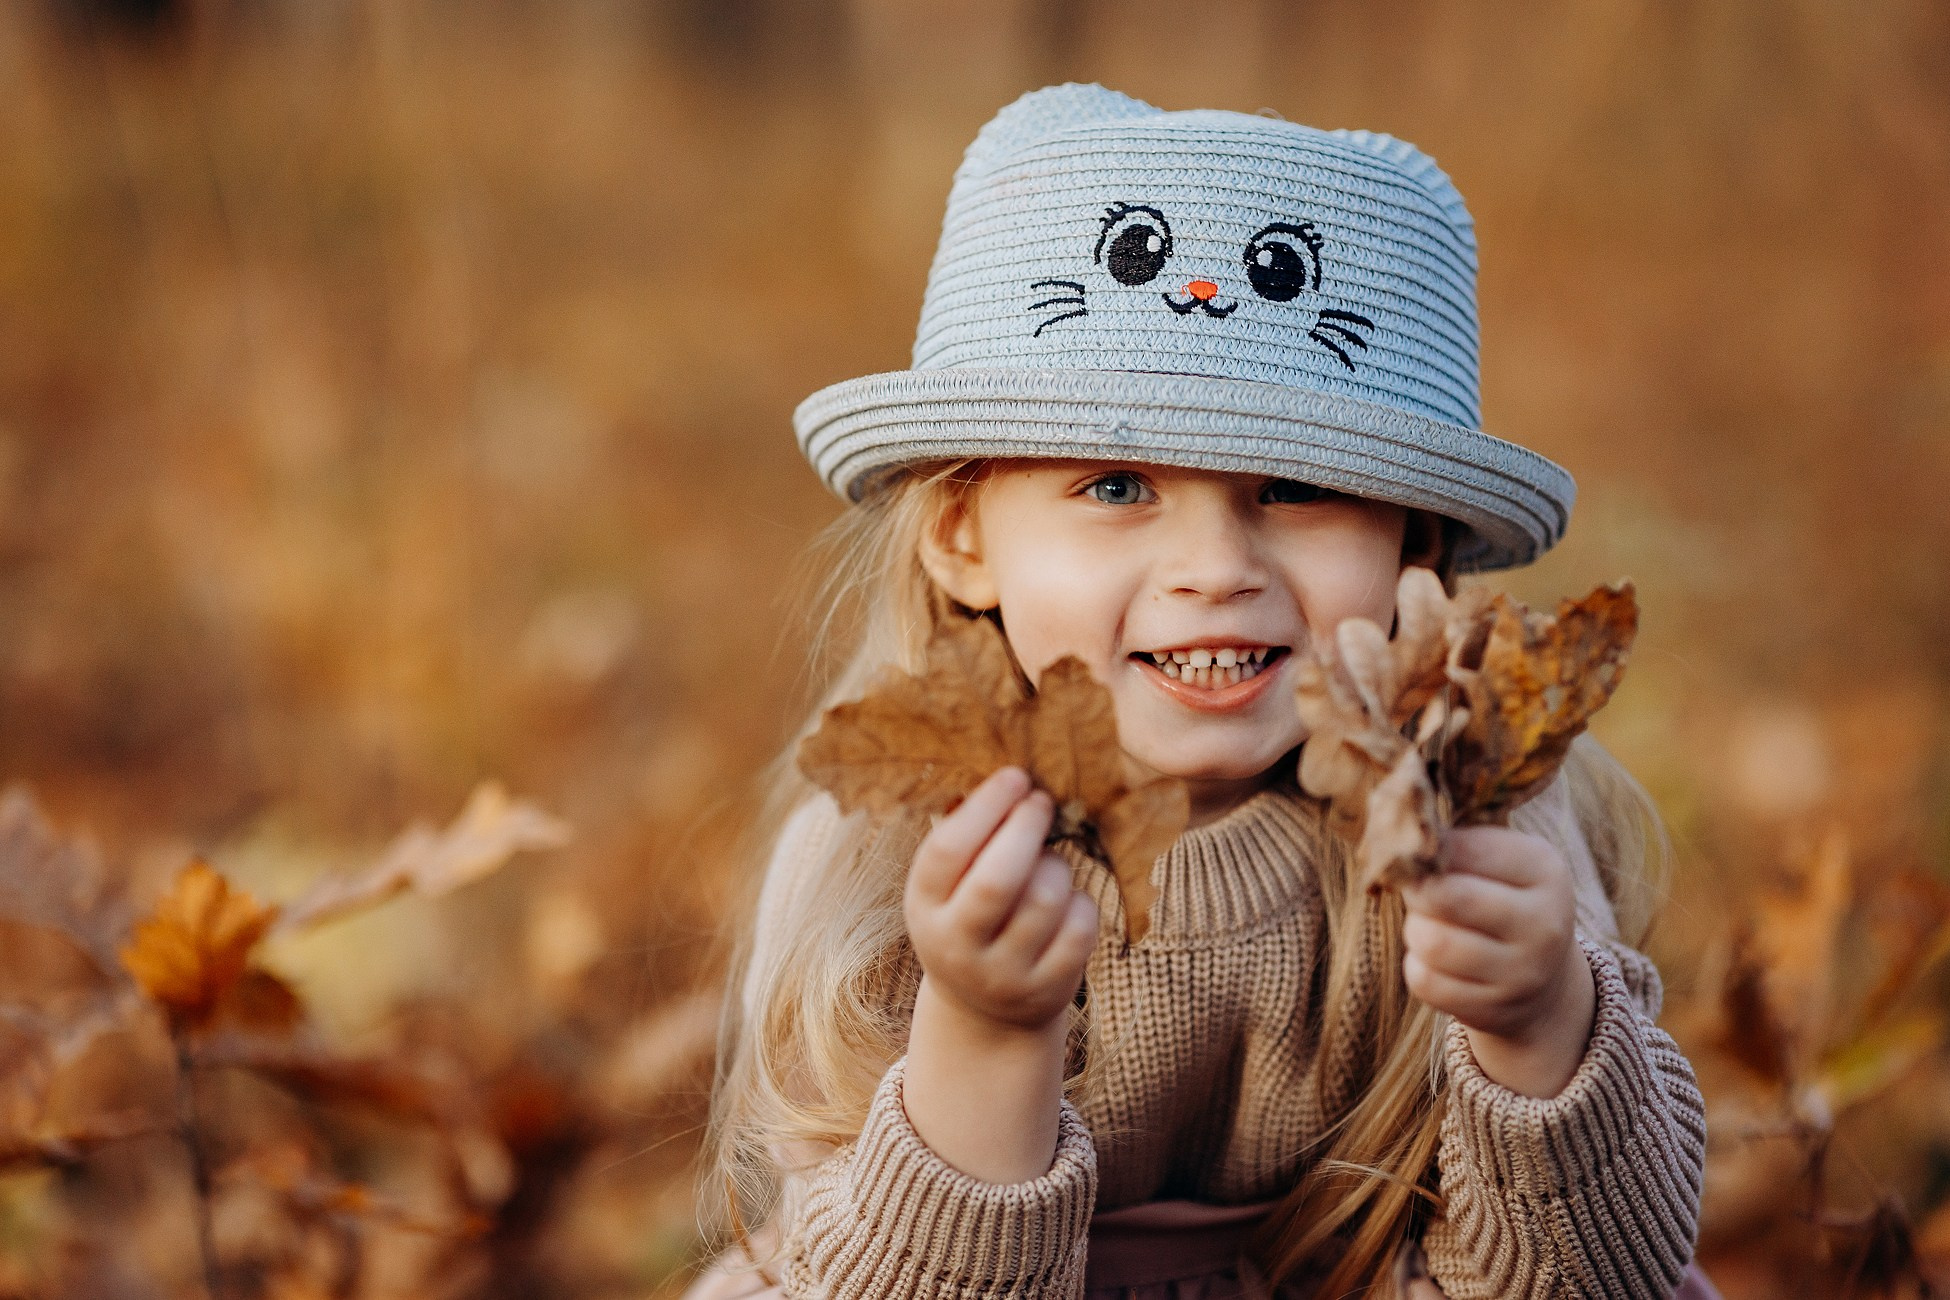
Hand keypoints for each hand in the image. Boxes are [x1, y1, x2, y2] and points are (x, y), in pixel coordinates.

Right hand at [905, 767, 1100, 1033]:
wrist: (985, 1011)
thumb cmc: (970, 918)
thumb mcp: (947, 888)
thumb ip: (967, 839)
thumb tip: (1006, 774)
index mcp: (923, 906)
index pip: (948, 849)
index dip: (986, 806)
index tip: (1015, 775)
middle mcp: (956, 945)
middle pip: (998, 879)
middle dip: (1026, 828)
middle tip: (1041, 801)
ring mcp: (1001, 974)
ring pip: (1045, 899)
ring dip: (1056, 866)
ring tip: (1049, 864)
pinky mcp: (1045, 990)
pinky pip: (1079, 929)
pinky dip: (1080, 902)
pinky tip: (1066, 901)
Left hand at [1398, 825, 1595, 1097]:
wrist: (1542, 980)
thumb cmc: (1505, 901)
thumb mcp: (1503, 862)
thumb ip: (1459, 842)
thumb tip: (1394, 832)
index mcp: (1546, 871)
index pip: (1465, 848)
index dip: (1427, 850)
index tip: (1421, 853)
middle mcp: (1544, 924)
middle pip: (1444, 896)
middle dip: (1417, 890)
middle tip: (1416, 888)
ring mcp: (1523, 973)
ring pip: (1431, 942)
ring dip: (1416, 929)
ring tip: (1429, 923)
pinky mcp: (1495, 1010)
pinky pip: (1424, 981)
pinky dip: (1417, 965)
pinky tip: (1435, 959)